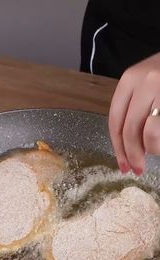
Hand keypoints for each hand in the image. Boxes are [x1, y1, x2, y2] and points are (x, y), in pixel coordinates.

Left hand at [108, 53, 159, 174]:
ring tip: (157, 149)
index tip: (122, 164)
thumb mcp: (146, 84)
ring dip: (153, 149)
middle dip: (132, 155)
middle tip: (137, 169)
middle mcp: (146, 82)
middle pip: (129, 130)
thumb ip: (133, 109)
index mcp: (130, 79)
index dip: (117, 147)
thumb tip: (126, 148)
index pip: (114, 120)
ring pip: (150, 133)